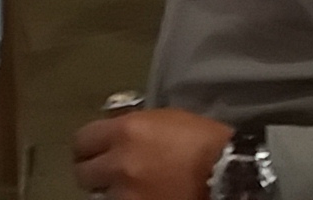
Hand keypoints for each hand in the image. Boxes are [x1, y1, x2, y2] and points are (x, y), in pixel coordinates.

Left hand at [72, 109, 232, 199]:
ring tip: (131, 190)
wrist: (230, 172)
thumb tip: (115, 135)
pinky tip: (141, 198)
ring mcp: (126, 194)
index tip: (93, 152)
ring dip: (112, 193)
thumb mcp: (166, 120)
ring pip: (100, 197)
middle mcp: (119, 163)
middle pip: (83, 173)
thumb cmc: (204, 142)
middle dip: (95, 173)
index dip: (87, 148)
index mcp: (126, 131)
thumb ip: (135, 127)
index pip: (82, 140)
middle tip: (108, 175)